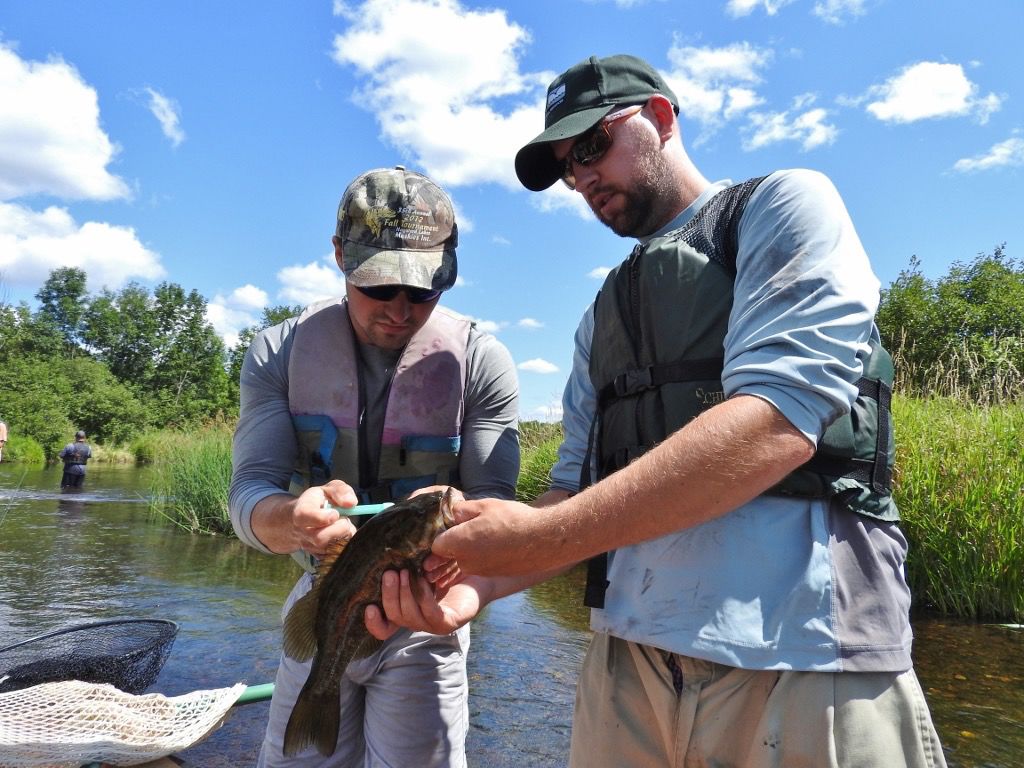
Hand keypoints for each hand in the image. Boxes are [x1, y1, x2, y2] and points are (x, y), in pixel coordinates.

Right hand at [288, 480, 358, 556]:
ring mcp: (310, 547)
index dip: (322, 517)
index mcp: (301, 511)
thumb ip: (341, 491)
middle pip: (320, 538)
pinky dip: (345, 545)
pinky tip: (342, 536)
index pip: (305, 516)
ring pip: (331, 548)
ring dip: (344, 536)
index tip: (335, 513)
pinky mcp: (319, 557)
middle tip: (344, 519)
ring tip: (342, 526)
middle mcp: (302, 532)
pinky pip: (337, 555)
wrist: (304, 519)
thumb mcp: (329, 489)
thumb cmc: (319, 501)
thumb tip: (351, 503)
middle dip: (340, 528)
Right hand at [363, 569, 484, 639]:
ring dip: (405, 593)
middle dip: (389, 595)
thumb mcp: (421, 568)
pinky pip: (431, 614)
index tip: (368, 606)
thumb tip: (381, 554)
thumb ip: (403, 568)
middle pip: (394, 617)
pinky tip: (424, 580)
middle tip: (391, 573)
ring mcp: (433, 625)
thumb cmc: (448, 568)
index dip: (373, 623)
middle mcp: (418, 621)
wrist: (481, 573)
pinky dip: (424, 596)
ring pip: (409, 616)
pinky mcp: (449, 623)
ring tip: (406, 572)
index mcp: (408, 611)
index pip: (384, 628)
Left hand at [431, 497, 558, 576]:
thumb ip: (462, 510)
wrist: (542, 540)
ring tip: (489, 534)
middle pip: (449, 554)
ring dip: (470, 549)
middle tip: (472, 527)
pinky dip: (484, 556)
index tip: (451, 525)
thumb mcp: (484, 505)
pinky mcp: (492, 574)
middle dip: (455, 542)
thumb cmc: (512, 520)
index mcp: (458, 543)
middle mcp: (465, 562)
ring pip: (465, 560)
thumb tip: (453, 513)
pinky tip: (498, 544)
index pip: (435, 543)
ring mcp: (479, 571)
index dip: (442, 533)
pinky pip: (479, 564)